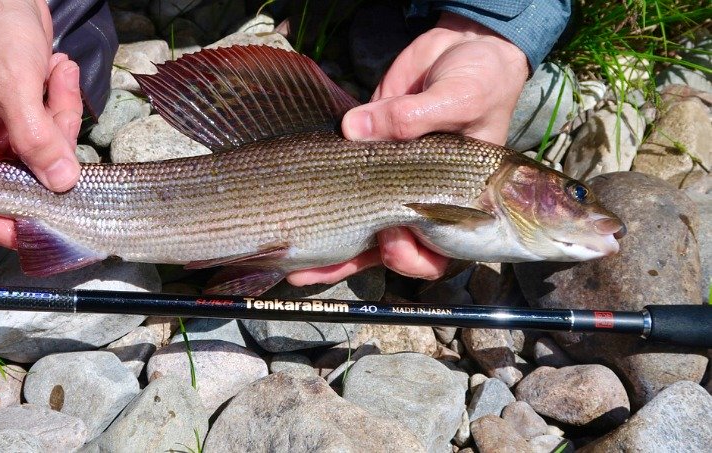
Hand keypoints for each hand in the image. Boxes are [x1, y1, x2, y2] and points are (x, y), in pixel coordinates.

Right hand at [0, 0, 82, 248]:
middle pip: (22, 180)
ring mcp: (3, 134)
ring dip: (60, 116)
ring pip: (47, 156)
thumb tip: (62, 183)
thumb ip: (35, 137)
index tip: (46, 224)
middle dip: (50, 147)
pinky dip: (62, 102)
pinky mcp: (27, 119)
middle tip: (56, 112)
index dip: (10, 219)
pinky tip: (58, 70)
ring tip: (56, 74)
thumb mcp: (13, 85)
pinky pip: (56, 131)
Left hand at [287, 12, 528, 285]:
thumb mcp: (460, 97)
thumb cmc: (482, 82)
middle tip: (325, 253)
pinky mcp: (365, 161)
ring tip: (295, 267)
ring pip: (359, 229)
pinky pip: (341, 187)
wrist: (462, 51)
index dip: (413, 255)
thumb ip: (414, 116)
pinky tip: (291, 223)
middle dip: (352, 262)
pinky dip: (317, 202)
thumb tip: (355, 129)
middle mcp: (422, 202)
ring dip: (328, 252)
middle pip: (389, 251)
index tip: (395, 233)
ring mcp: (391, 184)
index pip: (438, 255)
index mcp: (458, 204)